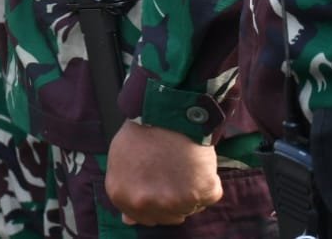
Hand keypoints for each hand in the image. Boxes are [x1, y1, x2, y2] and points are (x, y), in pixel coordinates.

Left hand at [105, 120, 221, 225]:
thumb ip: (125, 191)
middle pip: (168, 216)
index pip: (142, 217)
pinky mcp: (201, 193)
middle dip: (172, 198)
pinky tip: (197, 163)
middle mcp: (147, 203)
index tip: (158, 186)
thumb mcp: (120, 160)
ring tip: (183, 164)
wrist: (166, 111)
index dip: (153, 201)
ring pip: (191, 207)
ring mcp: (175, 201)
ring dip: (191, 190)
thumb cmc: (142, 132)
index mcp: (122, 196)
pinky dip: (209, 181)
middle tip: (172, 172)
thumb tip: (129, 221)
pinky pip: (211, 195)